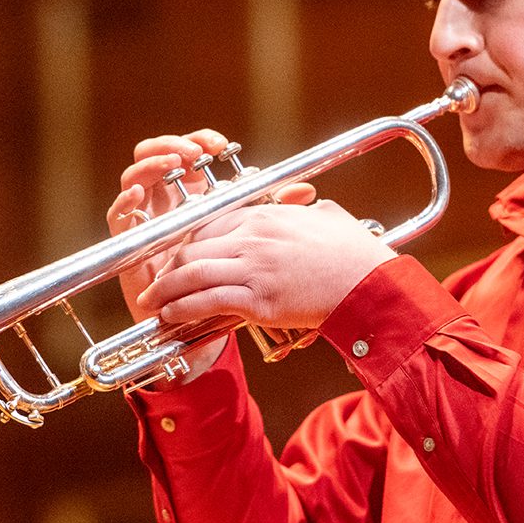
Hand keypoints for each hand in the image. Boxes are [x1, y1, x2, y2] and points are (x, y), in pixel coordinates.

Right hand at [106, 131, 317, 322]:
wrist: (209, 322)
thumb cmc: (229, 276)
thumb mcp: (253, 240)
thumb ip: (274, 213)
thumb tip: (306, 191)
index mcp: (193, 194)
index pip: (189, 153)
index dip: (201, 142)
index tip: (220, 146)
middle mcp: (166, 201)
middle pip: (156, 156)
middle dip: (172, 147)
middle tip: (194, 154)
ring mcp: (146, 219)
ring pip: (135, 178)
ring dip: (151, 165)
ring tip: (173, 164)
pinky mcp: (130, 244)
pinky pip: (118, 217)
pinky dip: (125, 201)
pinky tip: (139, 195)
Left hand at [137, 198, 396, 331]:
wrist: (370, 285)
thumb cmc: (356, 254)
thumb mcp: (328, 218)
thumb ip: (309, 211)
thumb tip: (310, 205)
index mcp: (266, 216)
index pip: (210, 225)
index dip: (188, 244)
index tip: (179, 258)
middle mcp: (254, 239)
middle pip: (193, 248)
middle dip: (169, 267)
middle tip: (157, 282)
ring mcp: (255, 269)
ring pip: (193, 275)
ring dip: (166, 290)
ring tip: (153, 302)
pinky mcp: (259, 301)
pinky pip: (208, 302)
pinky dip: (183, 309)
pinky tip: (171, 317)